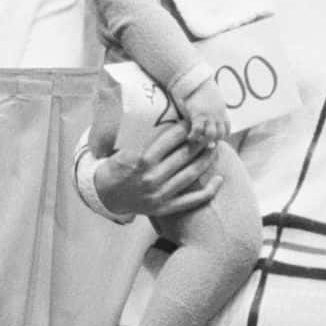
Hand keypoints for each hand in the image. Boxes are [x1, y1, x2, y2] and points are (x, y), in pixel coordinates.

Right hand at [95, 121, 221, 216]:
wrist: (104, 196)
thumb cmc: (115, 167)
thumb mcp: (123, 150)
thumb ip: (141, 138)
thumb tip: (158, 117)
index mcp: (141, 161)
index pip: (169, 141)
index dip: (184, 129)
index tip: (193, 121)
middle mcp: (152, 178)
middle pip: (183, 156)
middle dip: (200, 142)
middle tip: (210, 132)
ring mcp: (159, 195)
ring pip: (190, 175)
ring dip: (206, 161)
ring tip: (216, 148)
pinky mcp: (164, 208)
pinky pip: (190, 201)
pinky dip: (207, 192)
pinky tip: (220, 180)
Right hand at [180, 79, 229, 143]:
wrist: (198, 81)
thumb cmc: (204, 90)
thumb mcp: (216, 101)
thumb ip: (216, 112)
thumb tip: (214, 122)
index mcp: (222, 112)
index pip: (227, 129)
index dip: (222, 135)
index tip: (216, 137)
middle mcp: (217, 116)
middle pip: (220, 134)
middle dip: (214, 140)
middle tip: (205, 140)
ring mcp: (208, 116)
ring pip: (210, 135)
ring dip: (204, 140)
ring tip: (198, 139)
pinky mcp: (198, 115)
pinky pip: (197, 131)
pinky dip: (193, 136)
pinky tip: (190, 137)